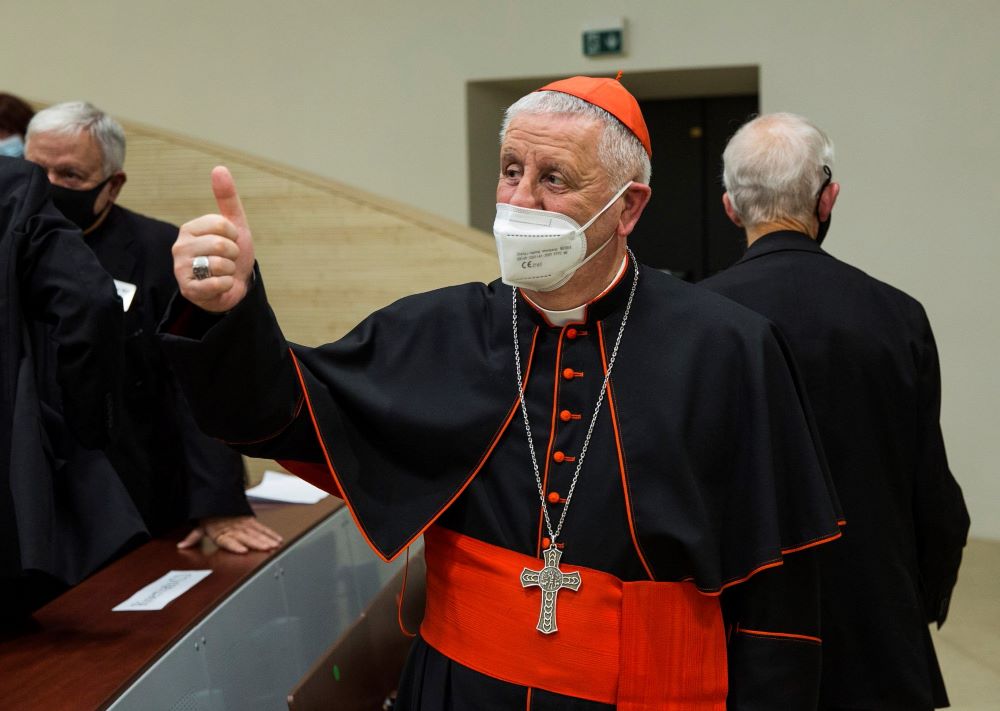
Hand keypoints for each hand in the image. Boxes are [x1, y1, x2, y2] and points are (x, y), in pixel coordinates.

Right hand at [172, 166, 255, 312]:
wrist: (233, 287)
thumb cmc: (231, 255)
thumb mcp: (234, 225)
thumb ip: (227, 198)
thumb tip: (219, 168)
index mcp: (189, 229)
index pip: (221, 224)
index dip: (234, 236)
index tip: (230, 242)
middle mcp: (180, 247)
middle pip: (221, 245)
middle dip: (234, 255)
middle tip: (228, 260)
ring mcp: (181, 269)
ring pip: (220, 264)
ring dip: (230, 270)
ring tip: (222, 272)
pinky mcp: (187, 289)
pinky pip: (218, 283)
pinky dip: (227, 285)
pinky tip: (220, 285)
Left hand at [177, 515, 283, 553]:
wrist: (218, 498)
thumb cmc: (210, 516)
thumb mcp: (200, 526)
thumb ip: (193, 537)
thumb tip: (182, 545)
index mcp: (221, 532)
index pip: (229, 540)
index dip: (236, 546)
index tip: (243, 550)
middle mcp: (234, 529)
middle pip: (247, 537)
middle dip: (258, 543)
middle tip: (267, 548)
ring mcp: (244, 525)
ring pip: (257, 532)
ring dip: (267, 539)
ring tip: (274, 545)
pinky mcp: (251, 521)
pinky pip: (262, 527)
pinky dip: (270, 533)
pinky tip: (277, 539)